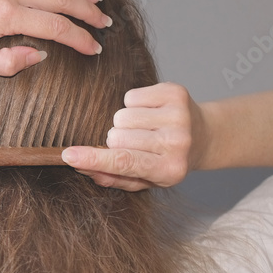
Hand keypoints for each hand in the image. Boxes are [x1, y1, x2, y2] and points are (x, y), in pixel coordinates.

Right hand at [60, 82, 207, 190]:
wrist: (204, 137)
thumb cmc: (167, 161)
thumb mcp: (145, 180)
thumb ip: (113, 177)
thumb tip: (81, 167)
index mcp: (169, 170)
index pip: (123, 162)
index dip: (93, 158)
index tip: (68, 155)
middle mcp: (177, 143)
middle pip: (117, 135)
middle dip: (115, 139)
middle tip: (134, 143)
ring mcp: (178, 116)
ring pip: (121, 115)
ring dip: (125, 122)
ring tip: (143, 128)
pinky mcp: (175, 93)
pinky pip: (131, 96)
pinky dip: (134, 104)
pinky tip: (149, 113)